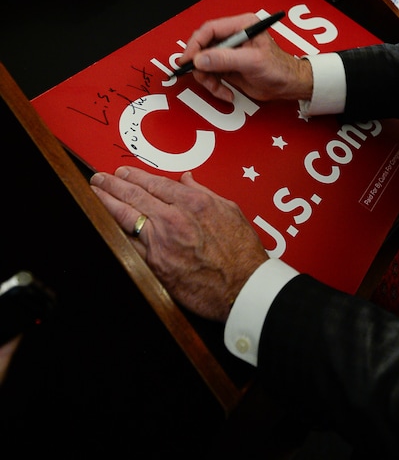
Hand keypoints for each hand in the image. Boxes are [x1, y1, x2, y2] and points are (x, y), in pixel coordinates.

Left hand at [90, 167, 268, 321]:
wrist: (242, 286)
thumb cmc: (241, 252)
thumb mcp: (230, 211)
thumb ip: (205, 193)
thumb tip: (188, 180)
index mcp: (193, 203)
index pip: (155, 183)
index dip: (135, 177)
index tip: (123, 173)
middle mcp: (174, 219)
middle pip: (135, 196)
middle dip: (113, 185)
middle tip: (100, 178)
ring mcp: (161, 242)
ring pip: (126, 217)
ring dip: (107, 202)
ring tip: (95, 193)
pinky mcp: (155, 264)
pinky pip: (130, 244)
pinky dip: (116, 232)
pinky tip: (106, 225)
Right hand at [177, 13, 313, 103]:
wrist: (289, 86)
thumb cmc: (280, 68)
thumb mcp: (252, 62)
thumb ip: (226, 59)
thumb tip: (201, 59)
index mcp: (241, 25)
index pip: (210, 30)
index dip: (196, 44)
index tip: (188, 59)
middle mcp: (233, 36)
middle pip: (203, 47)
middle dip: (200, 65)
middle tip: (201, 76)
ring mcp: (229, 52)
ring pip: (204, 63)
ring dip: (208, 79)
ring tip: (219, 89)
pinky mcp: (227, 67)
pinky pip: (210, 75)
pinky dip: (215, 87)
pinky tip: (227, 93)